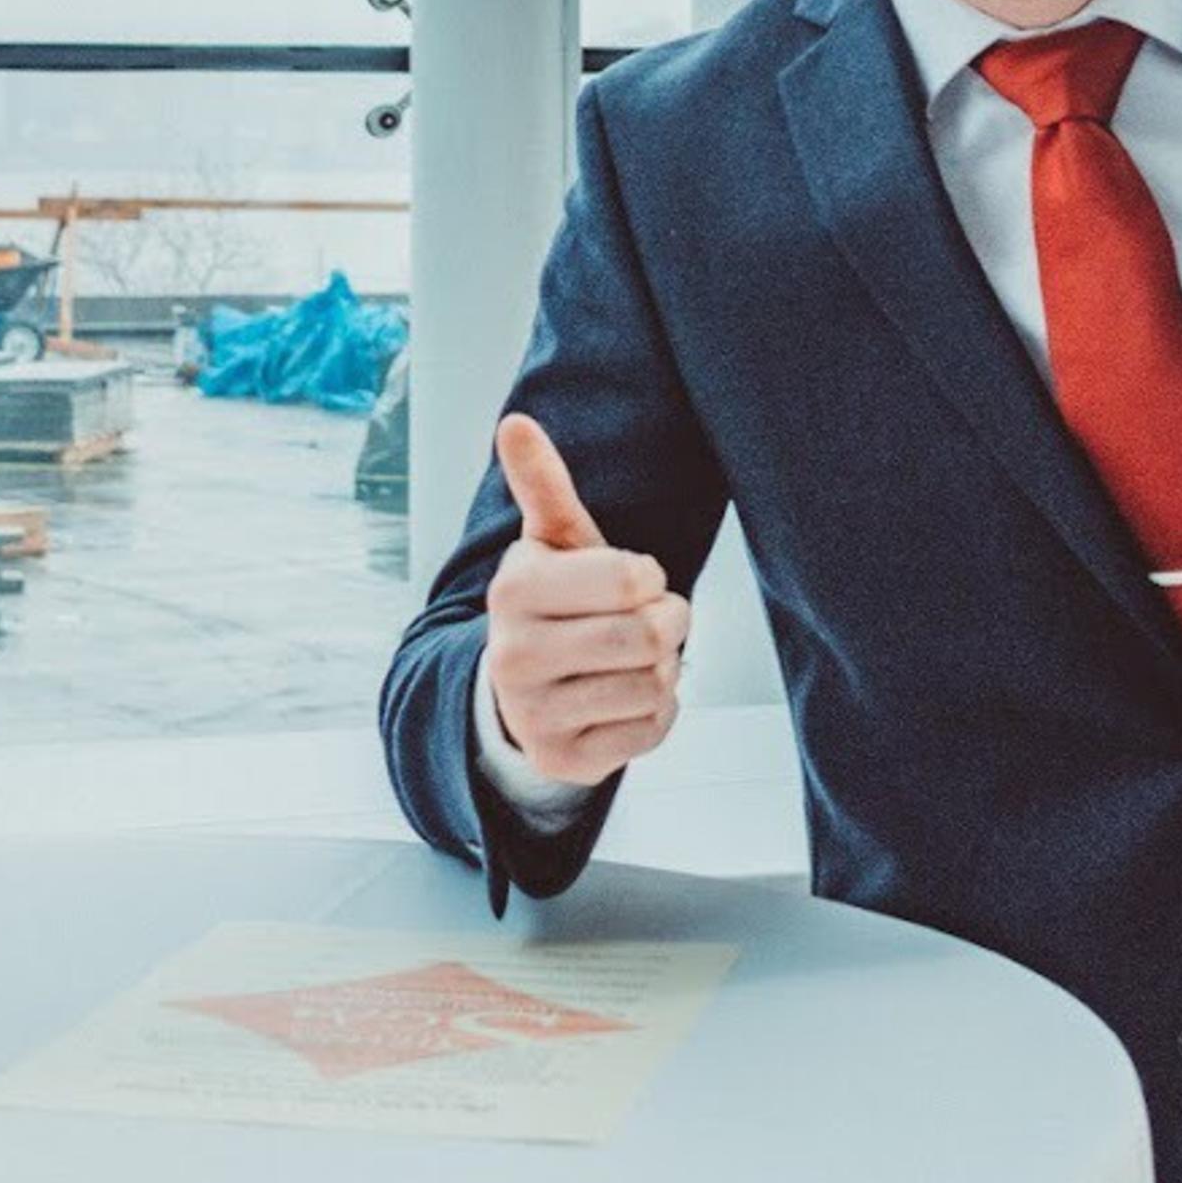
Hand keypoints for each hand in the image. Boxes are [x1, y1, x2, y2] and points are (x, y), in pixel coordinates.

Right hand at [484, 413, 689, 787]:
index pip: (632, 577)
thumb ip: (542, 484)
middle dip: (668, 620)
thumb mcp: (554, 541)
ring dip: (663, 667)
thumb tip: (514, 421)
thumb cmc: (561, 600)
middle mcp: (513, 656)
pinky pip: (654, 728)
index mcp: (513, 590)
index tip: (629, 580)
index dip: (649, 576)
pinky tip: (623, 698)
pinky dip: (658, 711)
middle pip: (649, 633)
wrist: (526, 690)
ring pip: (656, 682)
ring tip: (628, 658)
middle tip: (646, 618)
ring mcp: (535, 715)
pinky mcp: (564, 761)